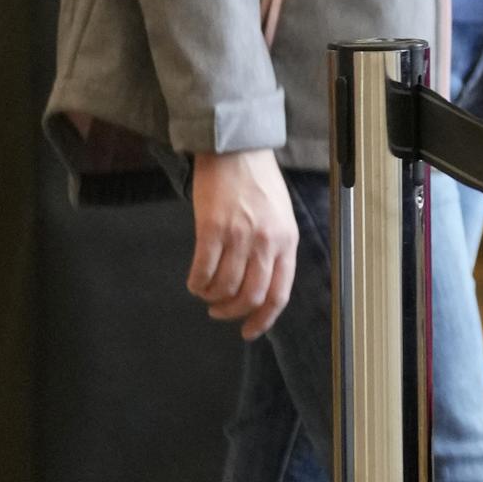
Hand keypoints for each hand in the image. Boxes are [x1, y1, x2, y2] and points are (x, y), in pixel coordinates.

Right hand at [189, 149, 300, 339]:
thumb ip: (274, 248)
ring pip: (225, 287)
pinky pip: (203, 270)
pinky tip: (195, 283)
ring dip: (212, 298)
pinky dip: (197, 284)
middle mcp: (267, 242)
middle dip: (232, 312)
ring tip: (206, 293)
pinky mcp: (212, 228)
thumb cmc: (258, 183)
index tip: (248, 331)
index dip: (263, 319)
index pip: (279, 293)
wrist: (237, 150)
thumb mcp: (280, 217)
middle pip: (251, 296)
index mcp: (287, 242)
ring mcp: (240, 236)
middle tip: (218, 312)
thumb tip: (260, 283)